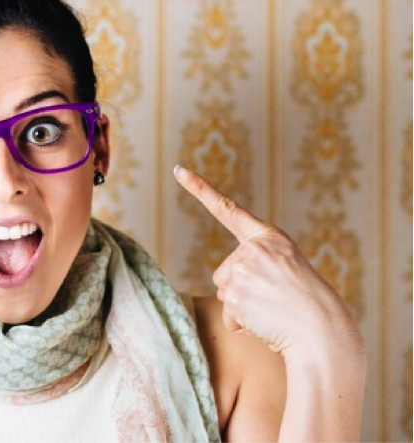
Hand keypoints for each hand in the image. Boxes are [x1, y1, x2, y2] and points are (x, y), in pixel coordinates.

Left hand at [173, 165, 357, 355]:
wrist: (324, 331)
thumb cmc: (307, 304)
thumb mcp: (287, 269)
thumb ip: (256, 264)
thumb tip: (225, 288)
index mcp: (269, 237)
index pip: (227, 210)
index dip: (200, 189)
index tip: (179, 170)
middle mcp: (253, 249)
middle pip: (223, 273)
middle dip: (240, 290)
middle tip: (274, 299)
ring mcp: (243, 271)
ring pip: (225, 294)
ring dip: (243, 308)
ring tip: (273, 310)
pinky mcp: (235, 297)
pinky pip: (228, 316)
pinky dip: (243, 325)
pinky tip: (266, 323)